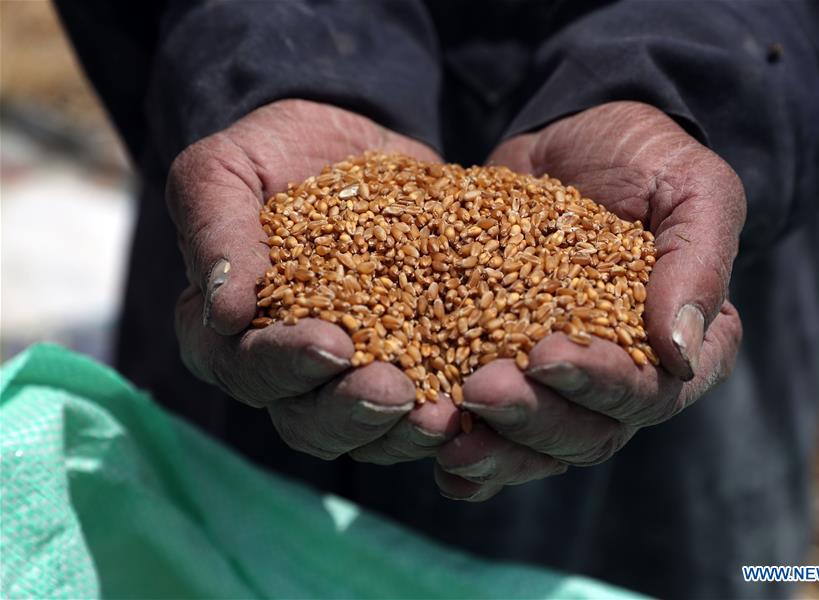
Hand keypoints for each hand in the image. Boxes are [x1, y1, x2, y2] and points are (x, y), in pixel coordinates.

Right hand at [168, 99, 458, 462]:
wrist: (353, 147)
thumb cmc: (275, 155)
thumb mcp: (227, 169)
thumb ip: (213, 228)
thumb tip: (224, 310)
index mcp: (227, 334)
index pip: (245, 366)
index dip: (286, 363)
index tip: (333, 342)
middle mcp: (286, 372)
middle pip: (307, 421)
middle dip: (351, 410)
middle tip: (395, 390)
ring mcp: (349, 379)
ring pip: (366, 435)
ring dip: (402, 432)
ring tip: (443, 414)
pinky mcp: (409, 369)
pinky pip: (421, 416)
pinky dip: (446, 421)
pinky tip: (476, 409)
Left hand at [435, 101, 744, 500]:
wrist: (572, 140)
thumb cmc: (645, 159)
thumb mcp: (691, 189)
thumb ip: (697, 263)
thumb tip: (680, 354)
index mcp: (690, 348)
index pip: (650, 391)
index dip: (599, 384)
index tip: (545, 355)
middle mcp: (629, 380)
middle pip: (589, 433)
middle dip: (534, 418)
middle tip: (480, 391)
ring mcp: (568, 385)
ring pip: (540, 445)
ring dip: (497, 449)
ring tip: (448, 438)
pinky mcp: (515, 372)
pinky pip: (499, 433)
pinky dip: (473, 458)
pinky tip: (440, 461)